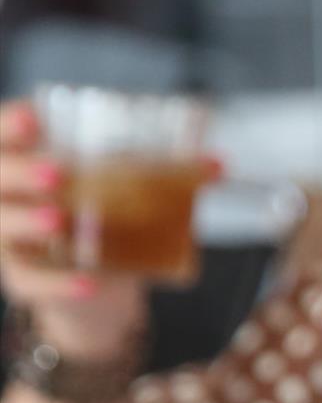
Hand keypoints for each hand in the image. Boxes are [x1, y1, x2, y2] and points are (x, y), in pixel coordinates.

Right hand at [0, 102, 146, 361]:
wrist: (97, 283)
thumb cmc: (102, 219)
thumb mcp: (123, 192)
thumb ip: (162, 173)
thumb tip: (219, 164)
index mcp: (25, 163)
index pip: (3, 136)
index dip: (10, 124)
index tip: (36, 118)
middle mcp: (6, 198)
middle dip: (20, 172)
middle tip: (57, 173)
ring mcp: (9, 241)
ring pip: (1, 227)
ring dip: (27, 221)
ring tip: (58, 218)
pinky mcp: (23, 281)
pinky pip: (32, 282)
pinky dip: (60, 284)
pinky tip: (90, 282)